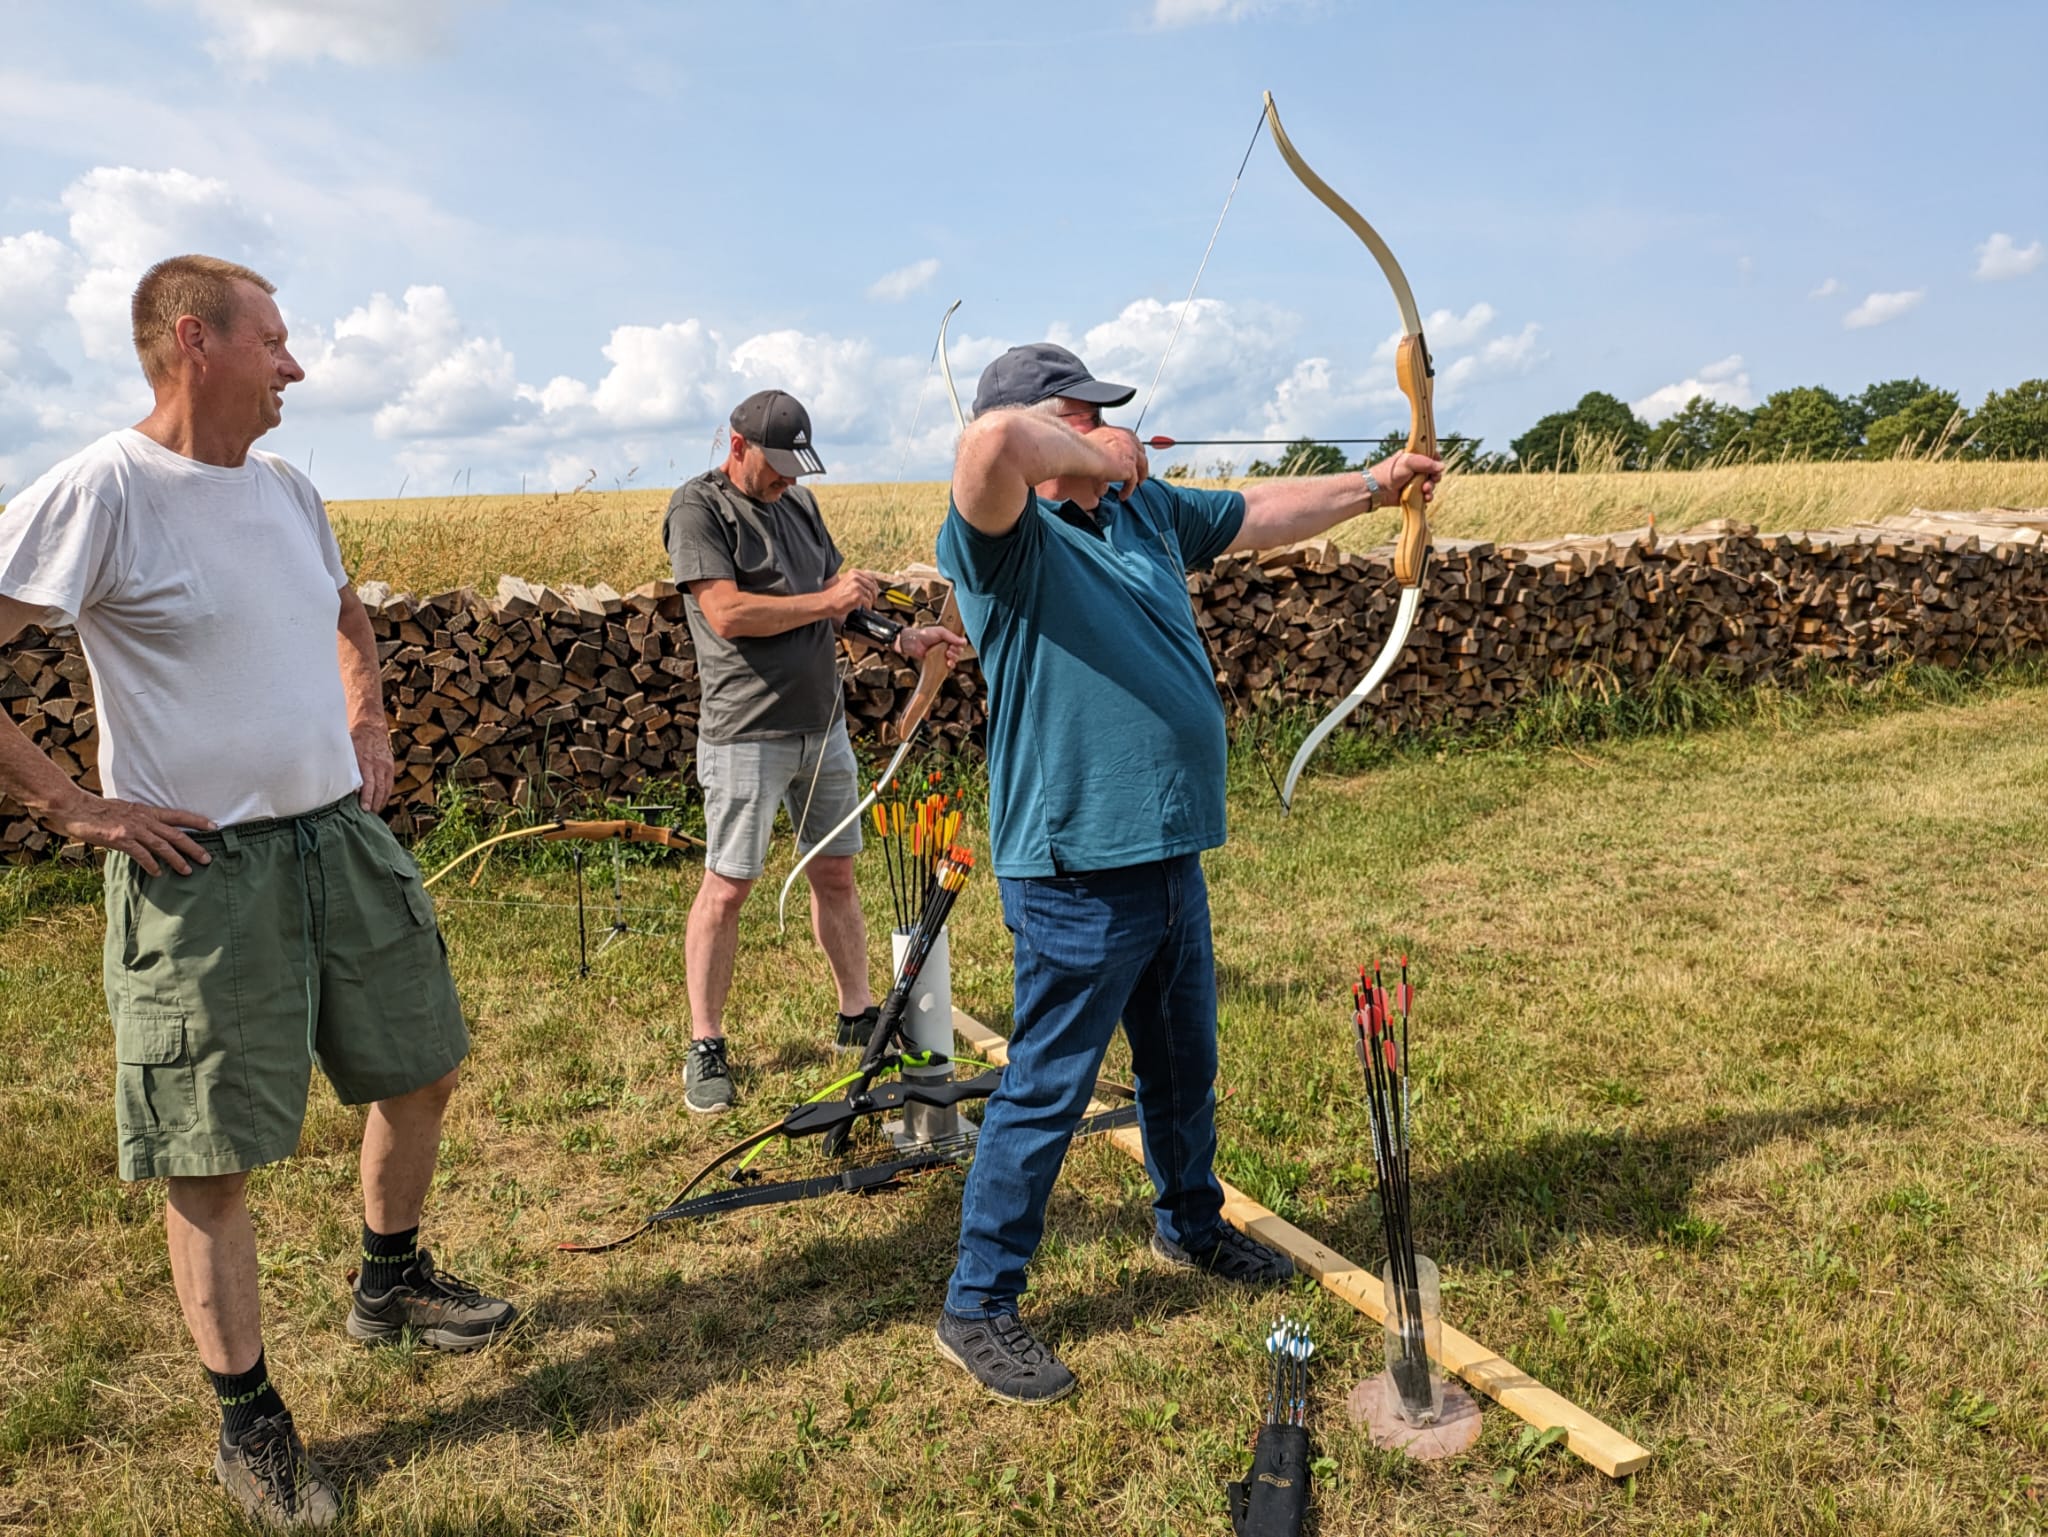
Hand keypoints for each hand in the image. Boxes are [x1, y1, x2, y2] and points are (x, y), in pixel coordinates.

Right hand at [45, 792, 213, 876]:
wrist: (76, 807)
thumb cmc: (99, 810)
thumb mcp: (126, 810)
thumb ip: (141, 819)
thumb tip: (152, 829)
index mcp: (147, 811)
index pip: (178, 815)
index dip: (197, 821)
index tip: (214, 827)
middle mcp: (144, 819)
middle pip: (176, 834)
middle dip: (194, 847)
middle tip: (208, 858)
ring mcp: (133, 829)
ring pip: (162, 845)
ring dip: (177, 859)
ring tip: (188, 870)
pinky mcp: (121, 839)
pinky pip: (141, 854)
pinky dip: (151, 864)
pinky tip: (158, 873)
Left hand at [351, 719, 394, 812]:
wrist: (371, 728)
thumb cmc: (354, 740)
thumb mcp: (346, 751)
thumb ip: (344, 767)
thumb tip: (336, 784)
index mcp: (364, 760)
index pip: (367, 782)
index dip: (366, 796)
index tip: (363, 807)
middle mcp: (377, 764)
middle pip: (377, 787)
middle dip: (373, 803)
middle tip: (368, 816)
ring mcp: (385, 766)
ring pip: (385, 788)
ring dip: (380, 802)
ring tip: (374, 814)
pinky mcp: (390, 768)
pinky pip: (390, 785)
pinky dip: (385, 796)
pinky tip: (380, 804)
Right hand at [819, 568, 881, 620]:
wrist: (827, 602)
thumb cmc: (836, 595)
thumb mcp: (847, 582)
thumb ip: (858, 581)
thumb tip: (871, 586)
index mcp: (854, 573)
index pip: (871, 577)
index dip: (875, 585)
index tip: (875, 591)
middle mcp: (856, 578)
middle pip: (872, 585)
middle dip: (875, 594)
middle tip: (874, 599)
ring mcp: (857, 586)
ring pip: (871, 594)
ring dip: (871, 601)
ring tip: (868, 604)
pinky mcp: (857, 596)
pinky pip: (868, 602)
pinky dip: (868, 606)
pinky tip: (865, 608)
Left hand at [895, 625, 969, 667]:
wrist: (913, 642)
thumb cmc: (926, 634)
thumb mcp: (941, 632)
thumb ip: (952, 637)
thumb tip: (964, 642)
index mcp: (949, 639)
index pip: (960, 644)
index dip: (960, 645)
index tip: (954, 645)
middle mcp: (947, 647)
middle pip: (959, 652)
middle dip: (956, 652)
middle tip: (949, 650)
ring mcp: (943, 655)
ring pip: (955, 659)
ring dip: (954, 658)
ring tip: (947, 655)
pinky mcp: (939, 663)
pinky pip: (948, 666)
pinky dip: (950, 665)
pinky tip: (948, 664)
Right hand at [1087, 425, 1150, 501]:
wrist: (1084, 454)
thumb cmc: (1083, 448)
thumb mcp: (1094, 444)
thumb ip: (1100, 448)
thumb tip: (1099, 459)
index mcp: (1119, 432)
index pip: (1132, 440)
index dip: (1134, 450)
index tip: (1132, 458)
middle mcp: (1128, 440)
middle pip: (1140, 452)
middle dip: (1140, 462)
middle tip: (1139, 472)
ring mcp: (1131, 453)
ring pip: (1142, 466)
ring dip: (1141, 476)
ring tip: (1137, 484)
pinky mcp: (1130, 468)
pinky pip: (1132, 481)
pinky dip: (1128, 489)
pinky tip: (1122, 495)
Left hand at [1370, 451, 1444, 508]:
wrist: (1377, 490)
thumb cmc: (1389, 473)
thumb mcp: (1408, 462)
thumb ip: (1426, 463)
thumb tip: (1441, 466)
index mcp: (1413, 457)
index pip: (1430, 456)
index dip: (1436, 460)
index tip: (1437, 464)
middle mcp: (1415, 469)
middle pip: (1433, 472)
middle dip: (1434, 477)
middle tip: (1432, 479)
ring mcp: (1414, 482)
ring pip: (1430, 484)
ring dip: (1431, 488)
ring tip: (1425, 491)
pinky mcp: (1413, 494)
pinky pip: (1425, 496)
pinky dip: (1427, 497)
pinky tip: (1425, 498)